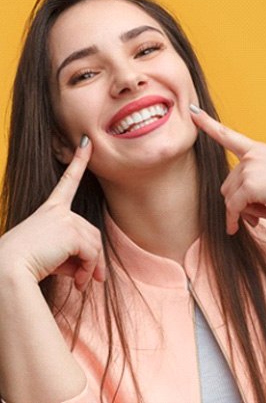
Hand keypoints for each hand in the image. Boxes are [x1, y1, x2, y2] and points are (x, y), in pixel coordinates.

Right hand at [0, 137, 104, 290]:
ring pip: (94, 244)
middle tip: (92, 280)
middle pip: (91, 232)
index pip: (67, 182)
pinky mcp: (71, 231)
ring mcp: (65, 219)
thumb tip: (91, 272)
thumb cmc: (24, 265)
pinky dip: (90, 269)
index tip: (87, 143)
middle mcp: (59, 211)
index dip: (78, 161)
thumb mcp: (51, 257)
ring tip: (83, 284)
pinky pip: (91, 252)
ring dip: (92, 267)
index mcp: (49, 210)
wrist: (6, 272)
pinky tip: (79, 283)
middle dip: (95, 258)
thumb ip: (73, 257)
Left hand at [190, 106, 265, 233]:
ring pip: (229, 197)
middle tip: (256, 216)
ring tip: (261, 218)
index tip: (193, 111)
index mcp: (259, 150)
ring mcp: (250, 168)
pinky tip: (241, 228)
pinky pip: (233, 207)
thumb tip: (236, 208)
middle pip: (228, 184)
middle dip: (238, 203)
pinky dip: (234, 220)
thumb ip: (256, 184)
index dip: (208, 124)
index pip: (229, 135)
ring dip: (240, 213)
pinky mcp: (250, 185)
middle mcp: (251, 156)